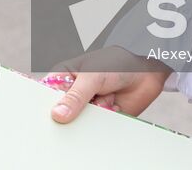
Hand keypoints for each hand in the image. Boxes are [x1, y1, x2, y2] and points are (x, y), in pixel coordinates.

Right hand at [48, 48, 171, 122]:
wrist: (145, 71)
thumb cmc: (115, 63)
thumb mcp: (92, 76)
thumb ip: (75, 96)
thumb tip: (58, 114)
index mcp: (64, 78)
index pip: (46, 95)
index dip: (46, 105)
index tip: (48, 114)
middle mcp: (73, 94)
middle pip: (61, 114)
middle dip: (71, 115)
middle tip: (85, 106)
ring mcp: (87, 107)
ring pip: (79, 123)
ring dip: (93, 115)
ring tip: (106, 98)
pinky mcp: (101, 118)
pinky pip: (96, 128)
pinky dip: (105, 120)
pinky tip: (113, 105)